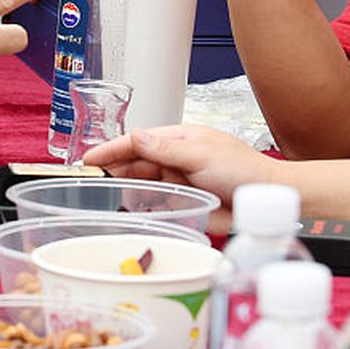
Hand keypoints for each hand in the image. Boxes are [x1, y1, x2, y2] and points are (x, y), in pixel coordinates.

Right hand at [82, 124, 279, 229]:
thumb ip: (165, 149)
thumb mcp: (201, 155)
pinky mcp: (181, 203)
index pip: (137, 141)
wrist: (264, 200)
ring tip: (97, 197)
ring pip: (140, 184)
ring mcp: (177, 181)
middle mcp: (174, 159)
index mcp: (179, 139)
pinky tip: (123, 212)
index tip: (89, 160)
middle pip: (134, 163)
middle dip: (110, 170)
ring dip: (121, 189)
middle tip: (86, 181)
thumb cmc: (243, 171)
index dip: (111, 150)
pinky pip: (153, 204)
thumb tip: (135, 136)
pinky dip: (138, 207)